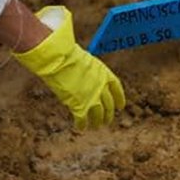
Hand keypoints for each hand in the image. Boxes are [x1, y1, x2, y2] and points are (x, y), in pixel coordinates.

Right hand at [12, 7, 125, 128]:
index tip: (121, 106)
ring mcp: (91, 96)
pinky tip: (81, 127)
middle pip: (109, 104)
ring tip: (95, 126)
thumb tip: (83, 62)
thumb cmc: (67, 52)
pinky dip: (82, 124)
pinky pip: (83, 119)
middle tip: (107, 120)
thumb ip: (87, 65)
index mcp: (104, 72)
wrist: (59, 58)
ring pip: (99, 114)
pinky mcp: (79, 104)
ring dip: (98, 121)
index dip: (119, 98)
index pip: (116, 87)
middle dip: (108, 113)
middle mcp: (101, 86)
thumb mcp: (83, 57)